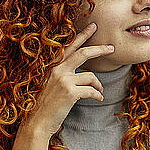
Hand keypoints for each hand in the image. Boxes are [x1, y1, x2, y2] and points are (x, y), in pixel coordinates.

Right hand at [24, 22, 113, 137]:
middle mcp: (57, 70)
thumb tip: (84, 74)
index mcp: (53, 67)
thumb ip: (64, 76)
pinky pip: (91, 90)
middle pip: (83, 53)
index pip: (70, 47)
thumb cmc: (46, 106)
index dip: (82, 36)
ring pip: (91, 76)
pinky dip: (98, 95)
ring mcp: (63, 80)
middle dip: (99, 49)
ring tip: (100, 91)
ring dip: (99, 84)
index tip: (93, 27)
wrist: (38, 122)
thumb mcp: (52, 86)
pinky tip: (99, 98)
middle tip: (111, 48)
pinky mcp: (70, 92)